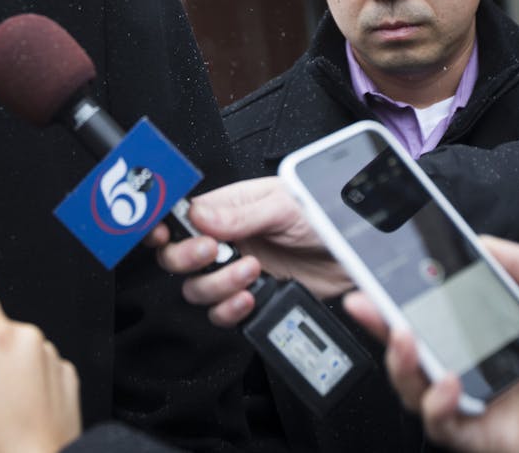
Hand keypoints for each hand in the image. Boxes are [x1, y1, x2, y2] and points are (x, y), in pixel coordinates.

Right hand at [149, 177, 351, 326]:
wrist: (359, 250)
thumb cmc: (324, 214)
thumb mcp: (282, 205)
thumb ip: (238, 214)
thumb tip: (197, 215)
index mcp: (227, 208)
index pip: (178, 217)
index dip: (160, 227)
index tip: (159, 234)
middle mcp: (227, 240)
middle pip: (177, 257)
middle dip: (187, 258)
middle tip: (211, 252)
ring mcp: (237, 270)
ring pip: (197, 289)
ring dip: (217, 285)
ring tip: (249, 271)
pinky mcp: (253, 297)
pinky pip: (222, 313)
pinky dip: (230, 309)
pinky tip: (250, 296)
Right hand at [346, 237, 518, 452]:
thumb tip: (478, 239)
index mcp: (483, 334)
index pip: (429, 312)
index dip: (398, 294)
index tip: (376, 270)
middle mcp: (471, 367)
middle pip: (410, 347)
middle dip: (378, 323)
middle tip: (362, 298)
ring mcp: (474, 402)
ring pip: (413, 386)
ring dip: (400, 361)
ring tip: (407, 337)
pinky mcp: (481, 434)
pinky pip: (440, 424)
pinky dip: (436, 404)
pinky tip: (450, 384)